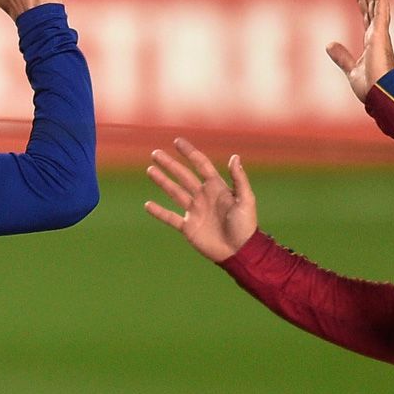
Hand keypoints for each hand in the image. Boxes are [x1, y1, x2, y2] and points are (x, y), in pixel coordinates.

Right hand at [144, 138, 257, 262]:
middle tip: (155, 154)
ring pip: (174, 192)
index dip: (189, 153)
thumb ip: (239, 179)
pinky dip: (159, 212)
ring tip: (150, 170)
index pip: (200, 165)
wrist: (240, 252)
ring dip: (162, 181)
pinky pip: (170, 217)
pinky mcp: (188, 227)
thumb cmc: (246, 226)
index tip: (177, 141)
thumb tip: (235, 156)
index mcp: (217, 187)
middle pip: (183, 176)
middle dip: (169, 164)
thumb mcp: (246, 200)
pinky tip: (147, 204)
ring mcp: (195, 211)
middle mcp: (203, 196)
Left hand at [326, 0, 393, 103]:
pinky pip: (382, 11)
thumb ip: (342, 57)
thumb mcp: (351, 70)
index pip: (365, 16)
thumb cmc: (370, 89)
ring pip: (379, 4)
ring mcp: (380, 34)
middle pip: (373, 6)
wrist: (379, 97)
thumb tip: (329, 44)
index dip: (362, 1)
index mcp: (371, 43)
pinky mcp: (381, 35)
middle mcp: (378, 36)